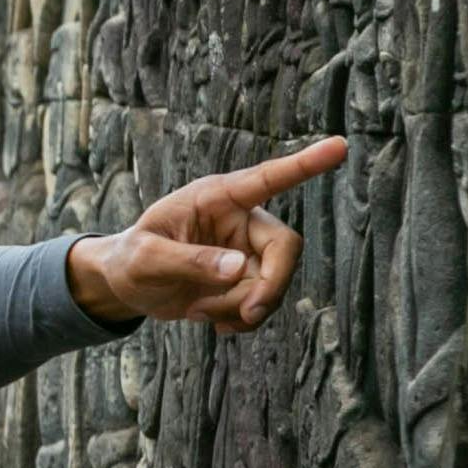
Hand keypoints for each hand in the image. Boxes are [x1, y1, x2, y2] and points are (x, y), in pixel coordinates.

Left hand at [65, 136, 349, 331]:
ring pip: (274, 282)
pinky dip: (244, 319)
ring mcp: (248, 250)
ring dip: (244, 308)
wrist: (128, 286)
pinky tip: (215, 322)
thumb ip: (188, 260)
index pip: (267, 178)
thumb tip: (239, 269)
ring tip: (201, 312)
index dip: (305, 164)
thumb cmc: (130, 259)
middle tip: (245, 314)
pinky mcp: (247, 279)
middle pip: (286, 247)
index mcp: (216, 197)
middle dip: (270, 286)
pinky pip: (264, 302)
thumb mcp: (145, 259)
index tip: (340, 146)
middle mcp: (241, 219)